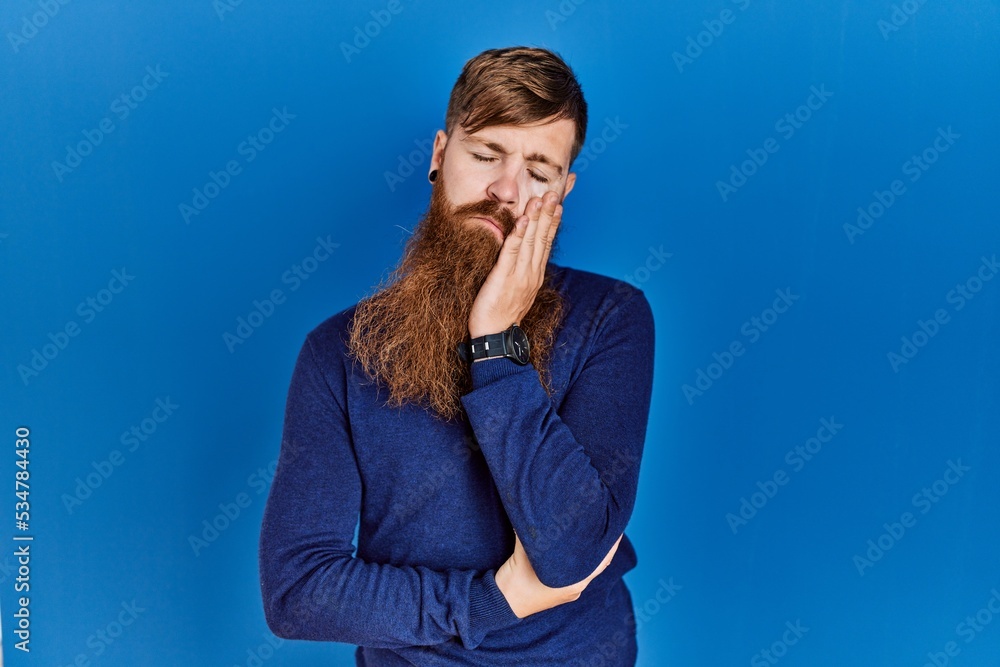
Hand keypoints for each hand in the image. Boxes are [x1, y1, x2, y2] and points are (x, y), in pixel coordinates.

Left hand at [468, 191, 562, 338]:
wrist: (495, 337)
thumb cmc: (500, 314)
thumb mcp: (516, 291)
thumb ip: (521, 272)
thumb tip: (522, 258)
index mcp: (535, 275)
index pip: (546, 244)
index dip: (552, 222)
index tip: (557, 204)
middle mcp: (531, 273)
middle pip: (542, 238)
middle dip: (548, 214)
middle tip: (553, 192)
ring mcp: (520, 275)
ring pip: (531, 241)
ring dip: (535, 218)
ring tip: (539, 199)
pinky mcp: (504, 278)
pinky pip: (512, 252)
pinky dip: (518, 235)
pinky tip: (521, 220)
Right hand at [494, 531, 622, 618]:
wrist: (500, 604)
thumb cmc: (515, 579)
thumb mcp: (525, 550)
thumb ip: (537, 532)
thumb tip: (542, 507)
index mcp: (574, 581)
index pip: (603, 558)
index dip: (612, 541)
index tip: (616, 523)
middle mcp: (575, 588)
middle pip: (598, 562)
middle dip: (603, 543)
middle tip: (607, 522)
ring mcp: (568, 592)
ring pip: (586, 568)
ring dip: (591, 552)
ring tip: (594, 531)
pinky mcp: (559, 592)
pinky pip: (576, 573)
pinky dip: (579, 560)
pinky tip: (577, 547)